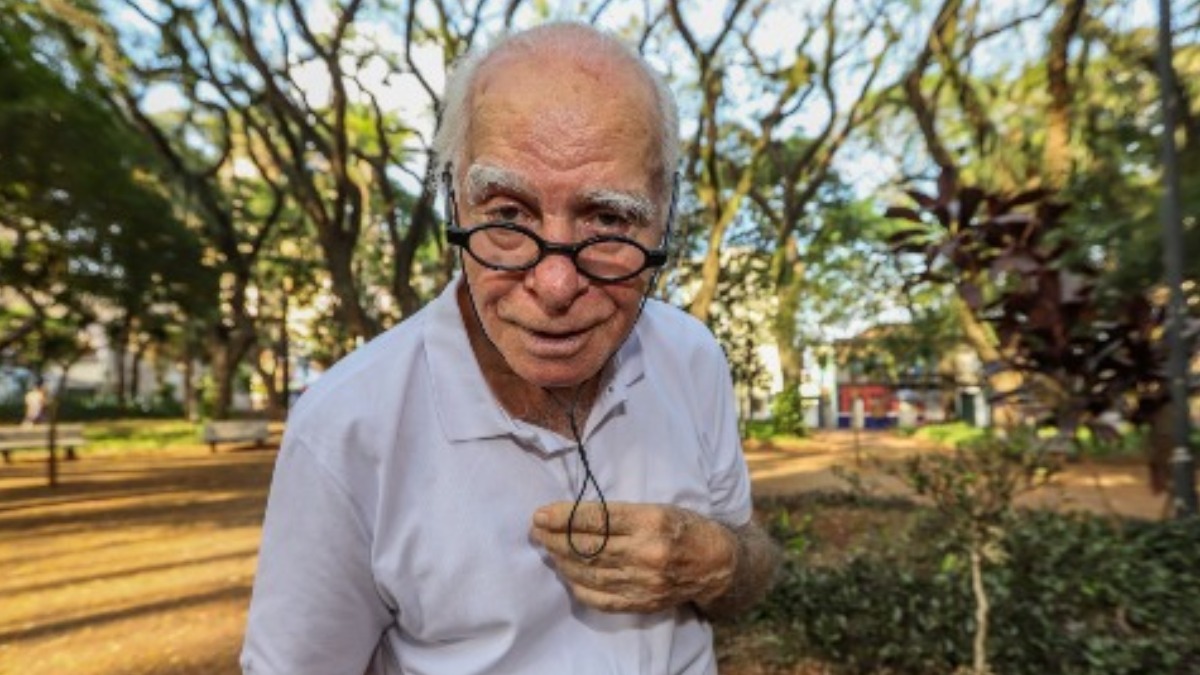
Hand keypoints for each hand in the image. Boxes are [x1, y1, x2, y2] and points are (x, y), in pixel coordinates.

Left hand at [529, 501, 736, 613]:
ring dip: (562, 561)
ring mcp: (645, 581)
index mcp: (651, 521)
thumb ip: (620, 513)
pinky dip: (579, 587)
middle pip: (588, 547)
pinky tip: (567, 575)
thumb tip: (575, 515)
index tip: (541, 513)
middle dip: (555, 538)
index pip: (596, 518)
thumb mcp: (658, 507)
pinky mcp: (644, 602)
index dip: (563, 517)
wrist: (718, 563)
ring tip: (548, 549)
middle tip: (537, 530)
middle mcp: (648, 552)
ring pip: (590, 573)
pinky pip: (602, 598)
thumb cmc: (685, 527)